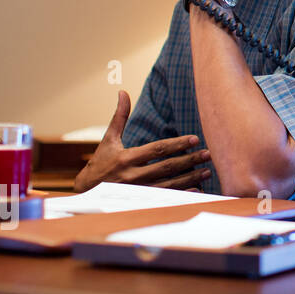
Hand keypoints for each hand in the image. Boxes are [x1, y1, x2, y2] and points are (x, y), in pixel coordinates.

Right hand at [73, 90, 211, 192]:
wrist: (86, 192)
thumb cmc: (101, 162)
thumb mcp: (108, 139)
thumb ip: (119, 116)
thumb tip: (123, 92)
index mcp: (126, 158)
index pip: (157, 149)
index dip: (177, 144)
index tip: (195, 139)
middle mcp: (132, 175)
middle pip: (166, 167)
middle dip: (189, 160)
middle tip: (208, 154)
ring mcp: (137, 191)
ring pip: (169, 184)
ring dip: (190, 178)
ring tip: (208, 171)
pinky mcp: (140, 202)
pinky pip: (165, 198)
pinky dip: (182, 195)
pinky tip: (198, 190)